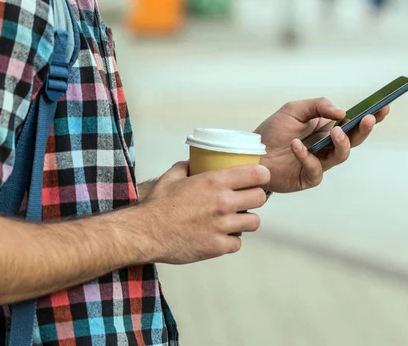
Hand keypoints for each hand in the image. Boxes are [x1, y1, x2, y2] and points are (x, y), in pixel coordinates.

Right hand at [136, 162, 269, 264]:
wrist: (145, 232)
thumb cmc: (157, 205)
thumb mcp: (170, 177)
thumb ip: (185, 167)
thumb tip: (193, 162)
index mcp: (214, 182)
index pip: (256, 174)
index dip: (262, 175)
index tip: (260, 178)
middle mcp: (223, 202)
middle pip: (260, 198)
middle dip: (255, 197)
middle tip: (246, 199)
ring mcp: (222, 226)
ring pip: (254, 222)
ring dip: (246, 220)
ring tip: (235, 219)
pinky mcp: (217, 246)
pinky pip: (237, 243)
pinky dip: (231, 240)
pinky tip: (221, 236)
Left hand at [255, 98, 389, 192]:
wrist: (251, 153)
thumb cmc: (272, 131)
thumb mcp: (294, 110)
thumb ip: (318, 106)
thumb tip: (342, 112)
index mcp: (327, 129)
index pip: (353, 123)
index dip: (371, 117)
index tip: (383, 107)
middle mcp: (327, 146)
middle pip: (354, 140)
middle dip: (363, 130)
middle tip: (367, 119)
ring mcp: (319, 163)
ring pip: (341, 155)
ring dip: (341, 142)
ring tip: (334, 131)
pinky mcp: (308, 177)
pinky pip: (315, 168)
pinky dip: (306, 156)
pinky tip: (296, 145)